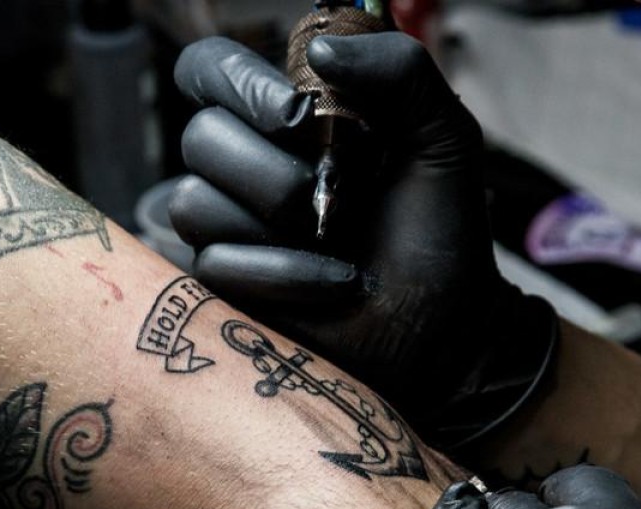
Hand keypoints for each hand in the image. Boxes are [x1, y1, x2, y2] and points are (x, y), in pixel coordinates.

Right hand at [171, 34, 556, 453]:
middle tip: (332, 194)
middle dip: (273, 171)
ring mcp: (231, 228)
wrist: (446, 324)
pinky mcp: (227, 287)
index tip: (296, 112)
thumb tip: (322, 51)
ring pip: (194, 202)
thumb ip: (401, 71)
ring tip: (336, 241)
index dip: (234, 82)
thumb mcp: (441, 137)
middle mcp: (246, 167)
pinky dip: (284, 273)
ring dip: (277, 224)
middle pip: (199, 138)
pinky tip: (330, 283)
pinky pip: (216, 263)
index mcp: (284, 120)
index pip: (208, 71)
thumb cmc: (439, 232)